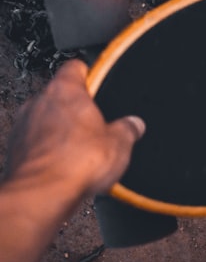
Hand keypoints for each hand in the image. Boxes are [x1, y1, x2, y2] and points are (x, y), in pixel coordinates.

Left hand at [3, 59, 143, 198]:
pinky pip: (35, 142)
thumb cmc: (75, 164)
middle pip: (60, 95)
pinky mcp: (15, 148)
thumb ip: (128, 129)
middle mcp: (39, 102)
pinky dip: (48, 149)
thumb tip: (134, 124)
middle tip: (96, 124)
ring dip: (60, 130)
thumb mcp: (119, 144)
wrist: (41, 194)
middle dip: (77, 108)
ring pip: (45, 119)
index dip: (90, 73)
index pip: (76, 67)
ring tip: (80, 150)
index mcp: (65, 90)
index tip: (99, 81)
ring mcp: (24, 125)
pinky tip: (64, 164)